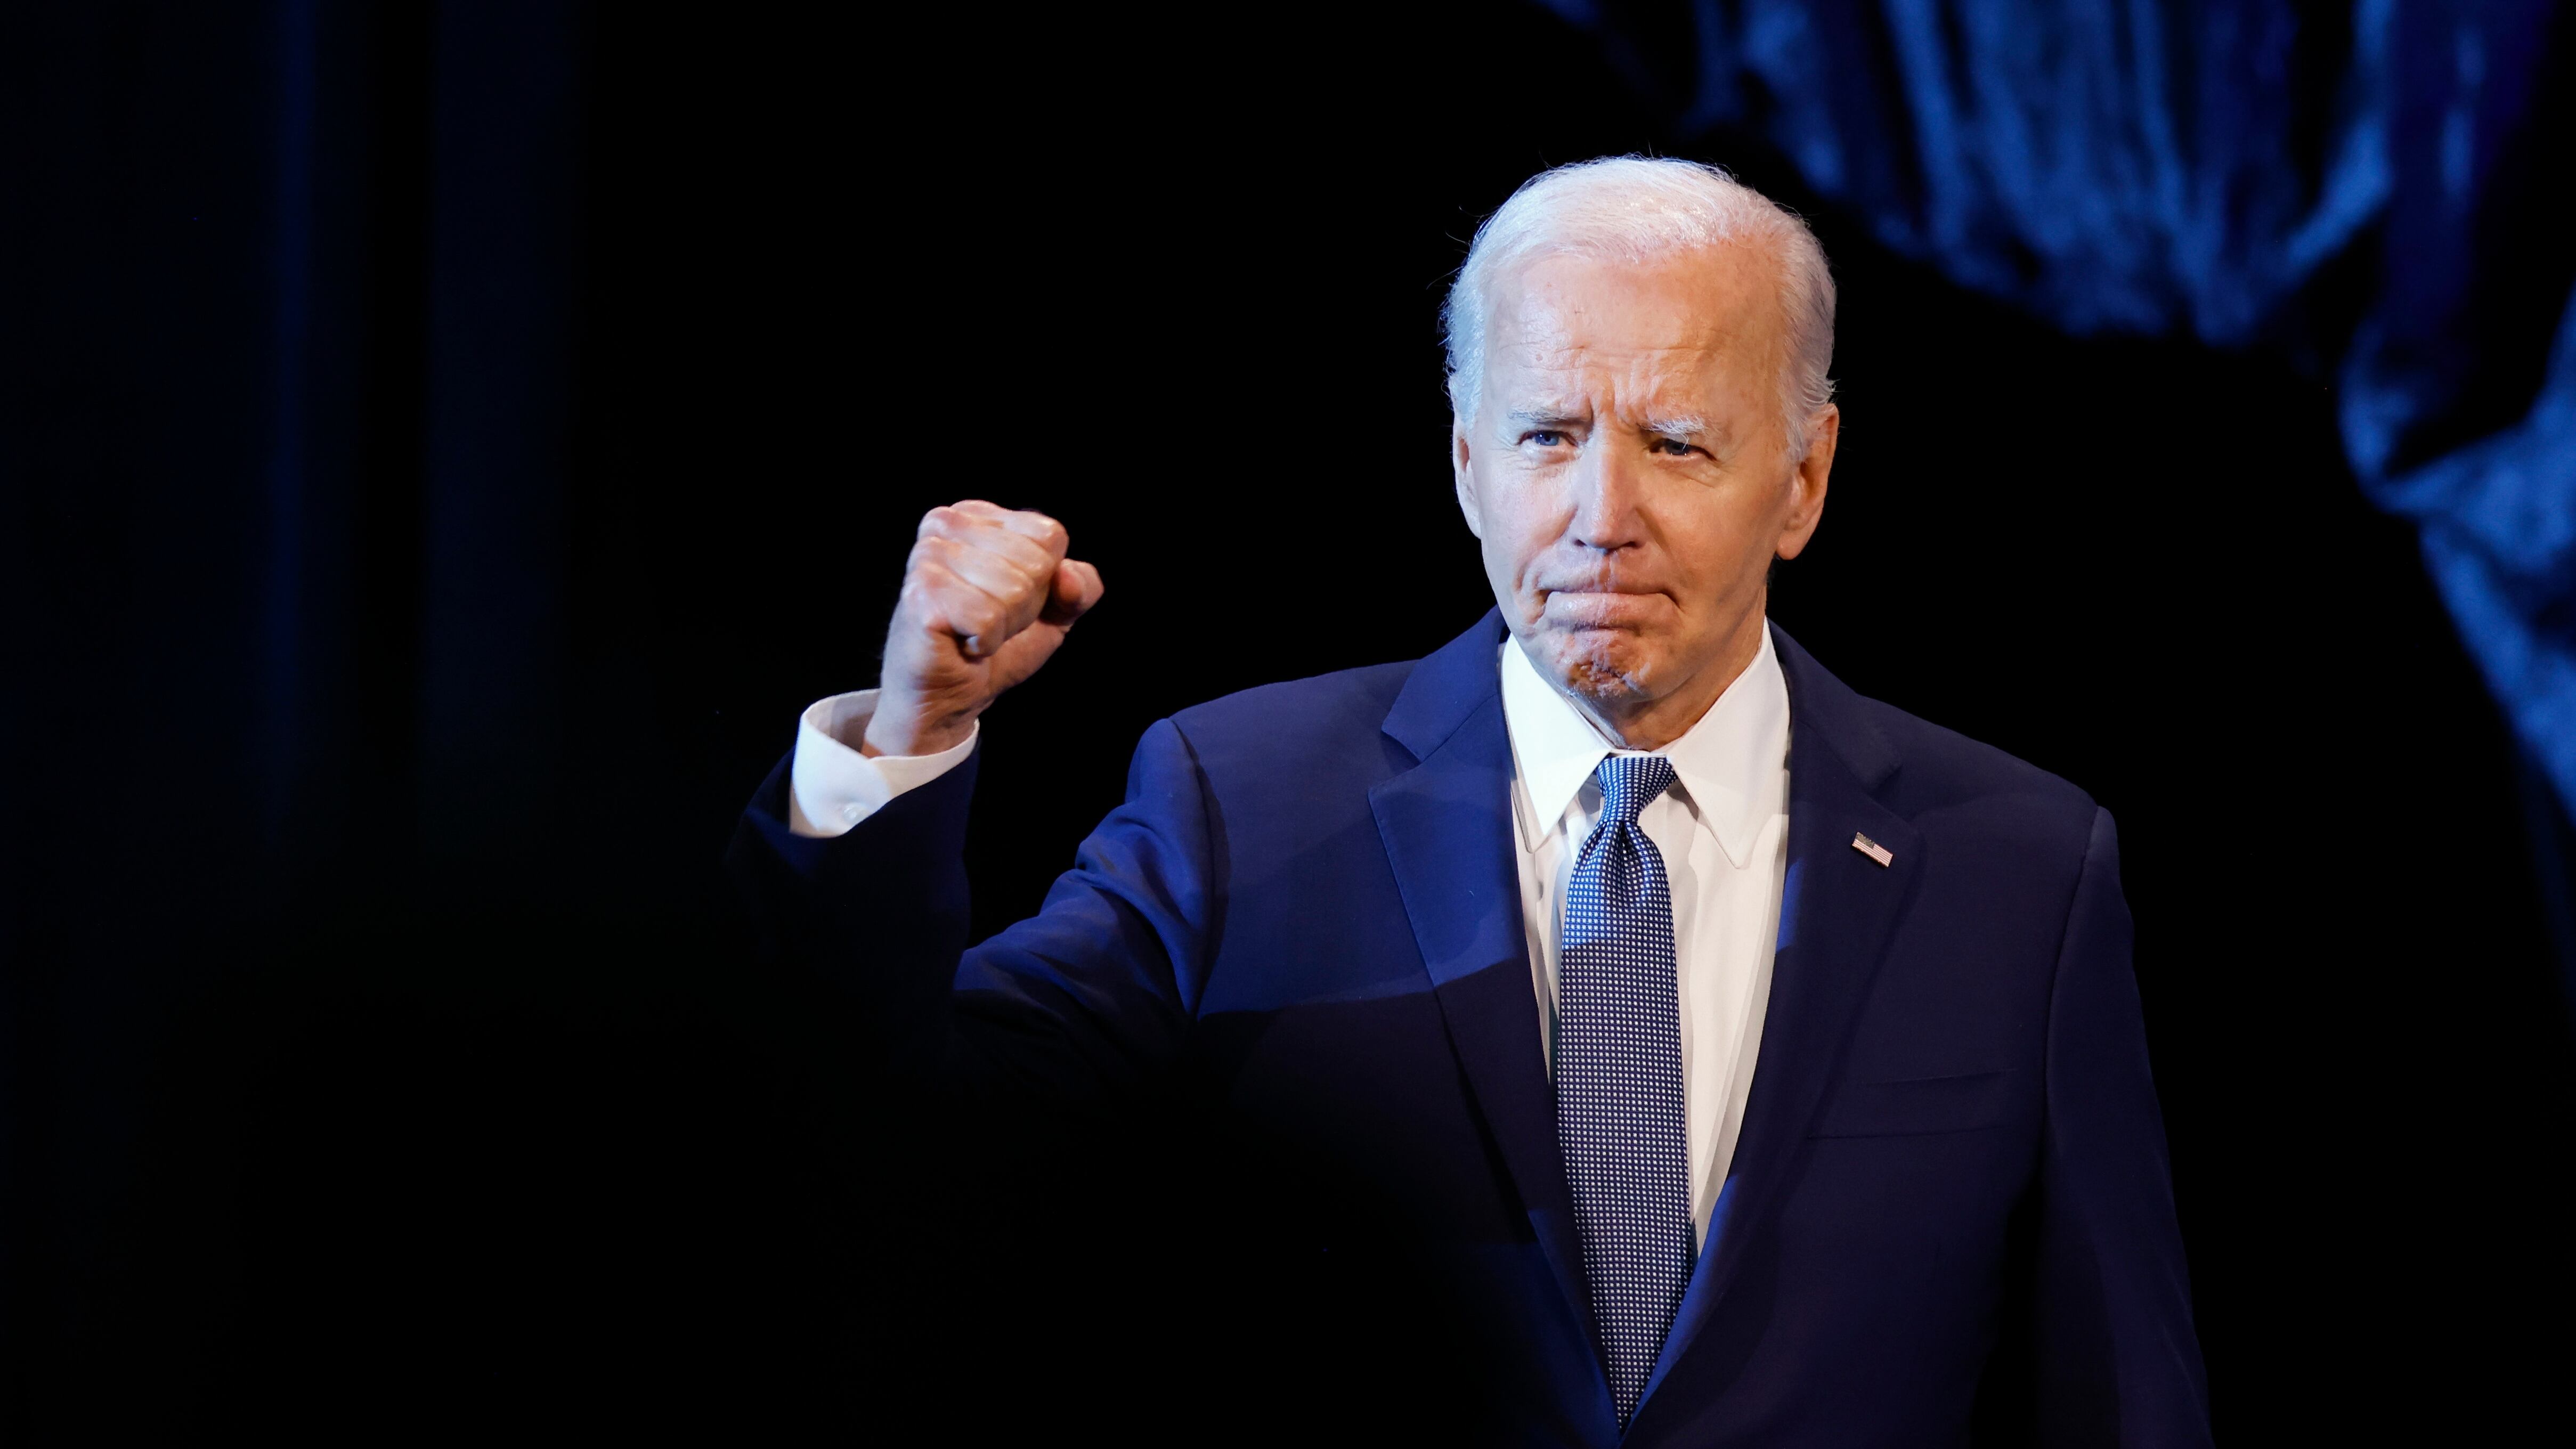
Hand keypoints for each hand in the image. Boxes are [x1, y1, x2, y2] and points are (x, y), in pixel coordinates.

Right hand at [864, 500, 1104, 756]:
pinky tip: (961, 642)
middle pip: (1036, 563)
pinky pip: (987, 617)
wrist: (951, 694)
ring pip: (1014, 590)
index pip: (1050, 536)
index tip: (1010, 599)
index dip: (1046, 582)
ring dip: (1004, 627)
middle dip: (1025, 607)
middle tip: (990, 620)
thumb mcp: (1057, 611)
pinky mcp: (920, 594)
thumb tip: (1067, 576)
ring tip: (974, 631)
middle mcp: (947, 523)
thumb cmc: (998, 644)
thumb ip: (1082, 587)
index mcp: (979, 514)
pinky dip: (985, 642)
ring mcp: (928, 556)